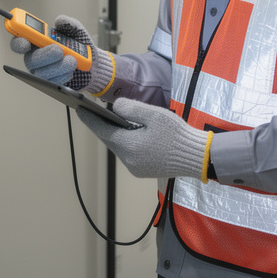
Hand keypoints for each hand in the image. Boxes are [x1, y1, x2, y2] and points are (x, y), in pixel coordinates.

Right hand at [9, 15, 115, 93]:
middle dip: (45, 55)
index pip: (19, 42)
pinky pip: (53, 82)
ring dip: (58, 66)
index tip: (25, 43)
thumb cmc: (78, 44)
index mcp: (37, 41)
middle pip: (30, 59)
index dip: (18, 43)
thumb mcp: (75, 29)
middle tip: (58, 50)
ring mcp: (43, 71)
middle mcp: (36, 57)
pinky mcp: (52, 82)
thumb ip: (67, 23)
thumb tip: (59, 21)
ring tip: (72, 60)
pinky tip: (71, 68)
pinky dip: (64, 74)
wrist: (93, 61)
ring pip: (42, 72)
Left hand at [77, 98, 210, 180]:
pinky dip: (126, 143)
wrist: (197, 157)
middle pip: (110, 139)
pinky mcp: (143, 170)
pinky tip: (130, 133)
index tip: (79, 110)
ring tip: (111, 120)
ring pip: (120, 147)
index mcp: (128, 146)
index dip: (89, 119)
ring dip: (116, 134)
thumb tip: (115, 107)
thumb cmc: (177, 134)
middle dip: (102, 126)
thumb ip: (130, 108)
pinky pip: (129, 154)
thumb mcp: (153, 115)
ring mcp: (136, 168)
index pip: (102, 130)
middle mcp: (129, 160)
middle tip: (93, 112)